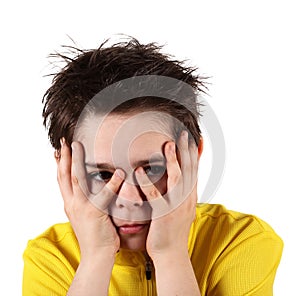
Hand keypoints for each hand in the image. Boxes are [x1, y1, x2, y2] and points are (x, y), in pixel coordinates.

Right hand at [56, 138, 124, 258]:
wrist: (96, 256)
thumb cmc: (95, 235)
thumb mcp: (85, 215)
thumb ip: (85, 201)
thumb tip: (90, 188)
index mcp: (70, 204)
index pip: (61, 180)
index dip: (59, 164)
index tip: (58, 150)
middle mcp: (72, 204)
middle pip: (64, 176)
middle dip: (64, 157)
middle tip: (65, 141)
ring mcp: (81, 208)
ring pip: (77, 179)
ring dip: (77, 161)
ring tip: (79, 146)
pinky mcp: (95, 213)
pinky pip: (103, 194)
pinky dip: (111, 182)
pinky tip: (119, 172)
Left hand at [135, 131, 198, 258]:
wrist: (171, 253)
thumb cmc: (172, 230)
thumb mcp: (181, 209)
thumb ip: (182, 194)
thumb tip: (181, 181)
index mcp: (190, 197)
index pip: (194, 171)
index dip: (193, 154)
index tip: (192, 139)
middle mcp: (186, 199)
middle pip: (188, 170)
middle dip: (186, 151)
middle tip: (183, 133)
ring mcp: (176, 207)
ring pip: (176, 179)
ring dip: (173, 161)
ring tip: (167, 144)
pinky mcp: (163, 215)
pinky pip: (155, 196)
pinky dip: (148, 183)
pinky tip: (140, 171)